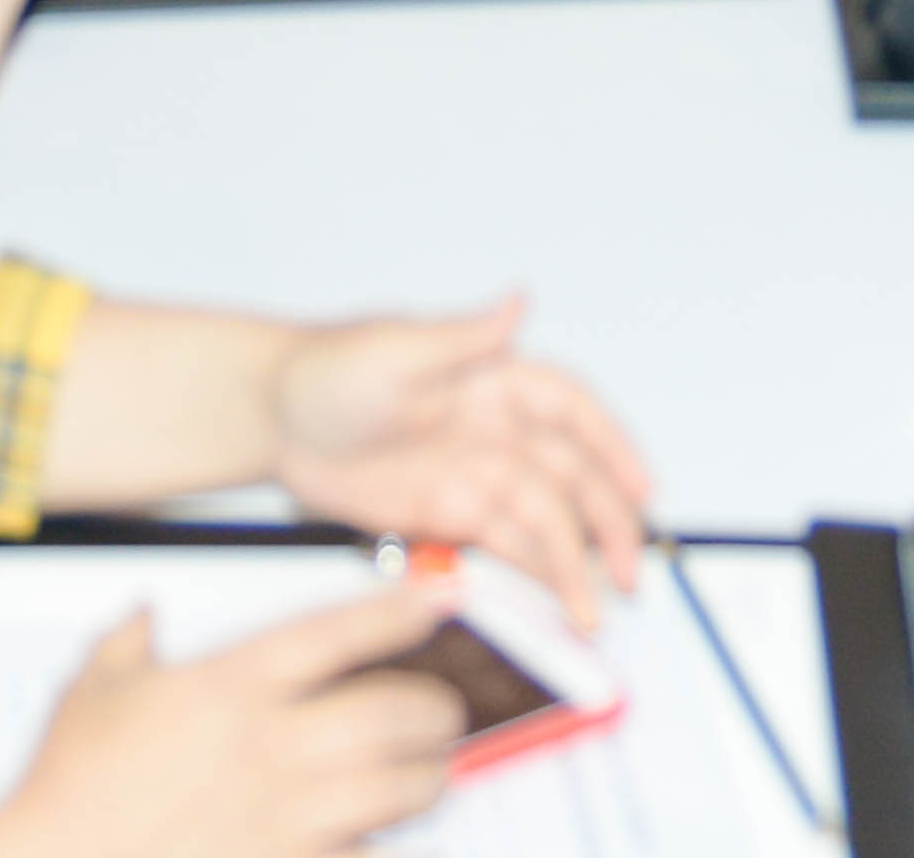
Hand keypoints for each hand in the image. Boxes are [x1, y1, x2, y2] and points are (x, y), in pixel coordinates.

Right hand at [0, 573, 469, 857]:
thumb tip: (145, 614)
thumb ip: (127, 643)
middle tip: (446, 709)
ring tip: (436, 772)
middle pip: (388, 712)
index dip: (390, 612)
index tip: (434, 602)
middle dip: (433, 709)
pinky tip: (385, 837)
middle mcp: (266, 745)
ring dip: (428, 778)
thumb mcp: (90, 693)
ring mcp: (283, 815)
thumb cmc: (67, 788)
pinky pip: (365, 854)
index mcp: (225, 687)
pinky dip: (384, 844)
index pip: (330, 633)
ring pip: (396, 789)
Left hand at [264, 303, 649, 620]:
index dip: (612, 446)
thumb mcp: (394, 349)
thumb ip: (462, 337)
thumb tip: (519, 301)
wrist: (271, 417)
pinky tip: (557, 605)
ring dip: (573, 565)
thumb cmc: (327, 369)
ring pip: (543, 522)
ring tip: (594, 613)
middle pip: (570, 478)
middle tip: (627, 573)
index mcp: (491, 381)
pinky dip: (534, 576)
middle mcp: (494, 430)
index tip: (642, 488)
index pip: (570, 410)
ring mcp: (474, 476)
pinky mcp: (447, 516)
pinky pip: (503, 548)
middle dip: (605, 524)